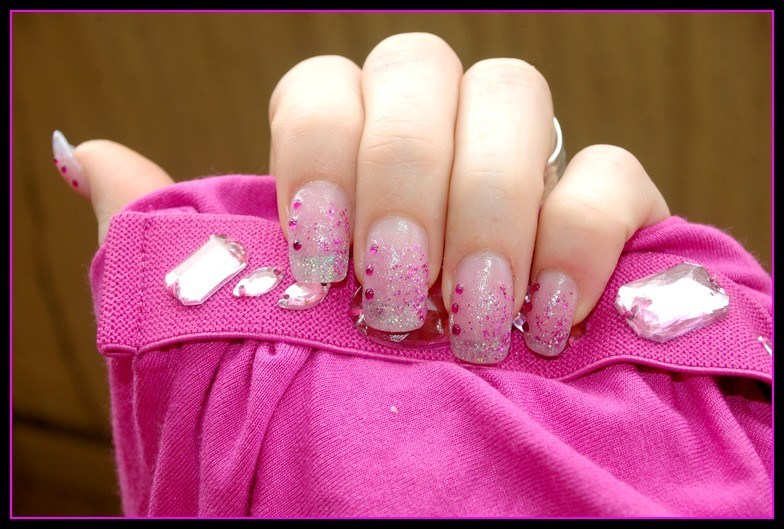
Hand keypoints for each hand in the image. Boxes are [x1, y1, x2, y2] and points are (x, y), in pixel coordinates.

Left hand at [54, 32, 668, 362]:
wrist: (445, 479)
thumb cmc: (334, 402)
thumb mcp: (239, 330)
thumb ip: (176, 240)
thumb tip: (86, 156)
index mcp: (348, 162)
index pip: (328, 82)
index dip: (321, 145)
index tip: (318, 252)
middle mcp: (436, 147)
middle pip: (422, 64)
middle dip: (405, 172)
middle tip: (393, 291)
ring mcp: (527, 173)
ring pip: (515, 95)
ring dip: (484, 204)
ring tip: (468, 317)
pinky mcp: (611, 217)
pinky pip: (609, 172)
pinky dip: (576, 236)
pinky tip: (546, 320)